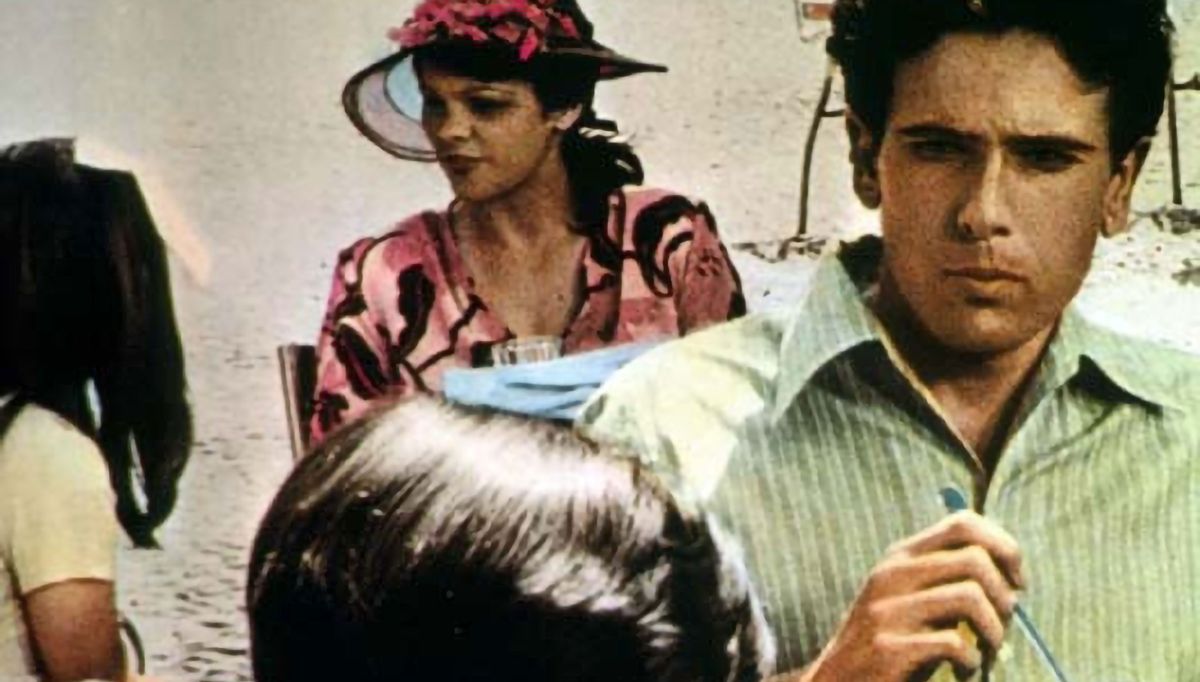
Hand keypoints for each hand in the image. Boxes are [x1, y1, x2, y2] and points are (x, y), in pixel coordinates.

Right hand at [802, 511, 1024, 681]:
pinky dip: (972, 661)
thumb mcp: (911, 597)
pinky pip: (953, 642)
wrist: (840, 680)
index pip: (964, 523)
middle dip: (1004, 595)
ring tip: (987, 649)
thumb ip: (945, 577)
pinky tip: (963, 670)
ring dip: (993, 630)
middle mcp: (892, 574)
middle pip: (975, 559)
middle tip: (1001, 624)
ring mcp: (888, 609)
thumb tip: (1009, 573)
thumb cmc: (893, 641)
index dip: (1003, 546)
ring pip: (969, 596)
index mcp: (901, 557)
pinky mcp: (888, 647)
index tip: (1017, 582)